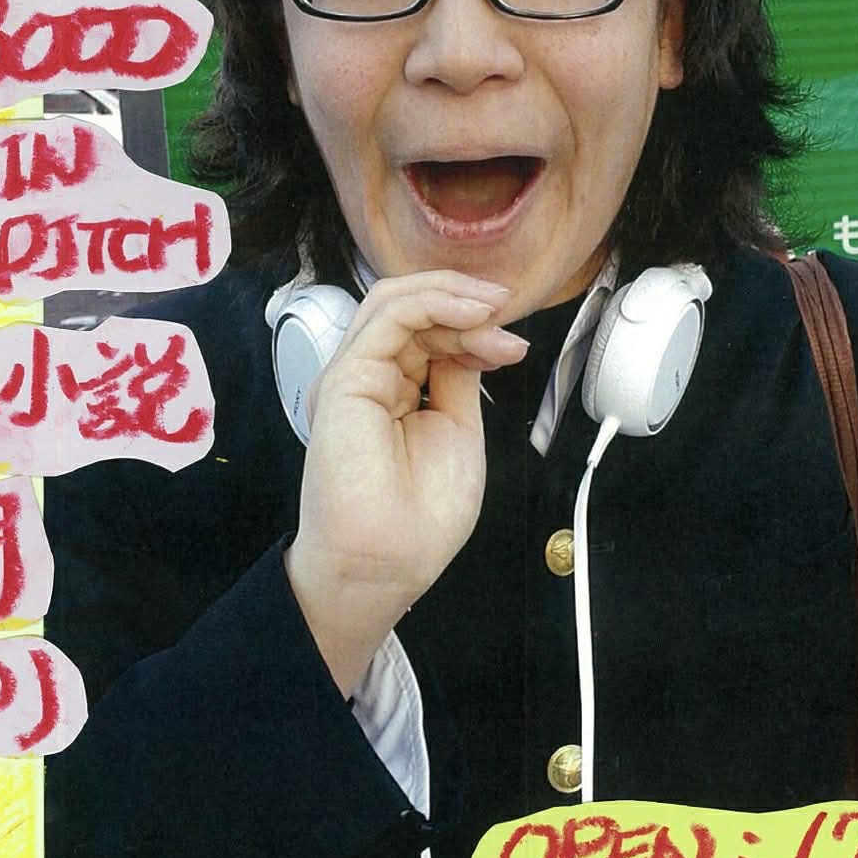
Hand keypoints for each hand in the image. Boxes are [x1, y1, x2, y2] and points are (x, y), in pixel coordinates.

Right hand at [284, 272, 527, 696]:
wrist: (388, 562)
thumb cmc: (420, 517)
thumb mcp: (457, 429)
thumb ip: (457, 377)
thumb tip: (477, 336)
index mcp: (390, 390)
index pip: (425, 331)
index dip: (470, 323)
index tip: (512, 340)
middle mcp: (368, 376)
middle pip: (410, 308)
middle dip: (464, 302)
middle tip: (506, 309)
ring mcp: (353, 374)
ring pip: (394, 301)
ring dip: (451, 295)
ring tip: (492, 308)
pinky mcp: (345, 377)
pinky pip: (388, 317)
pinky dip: (433, 304)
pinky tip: (471, 315)